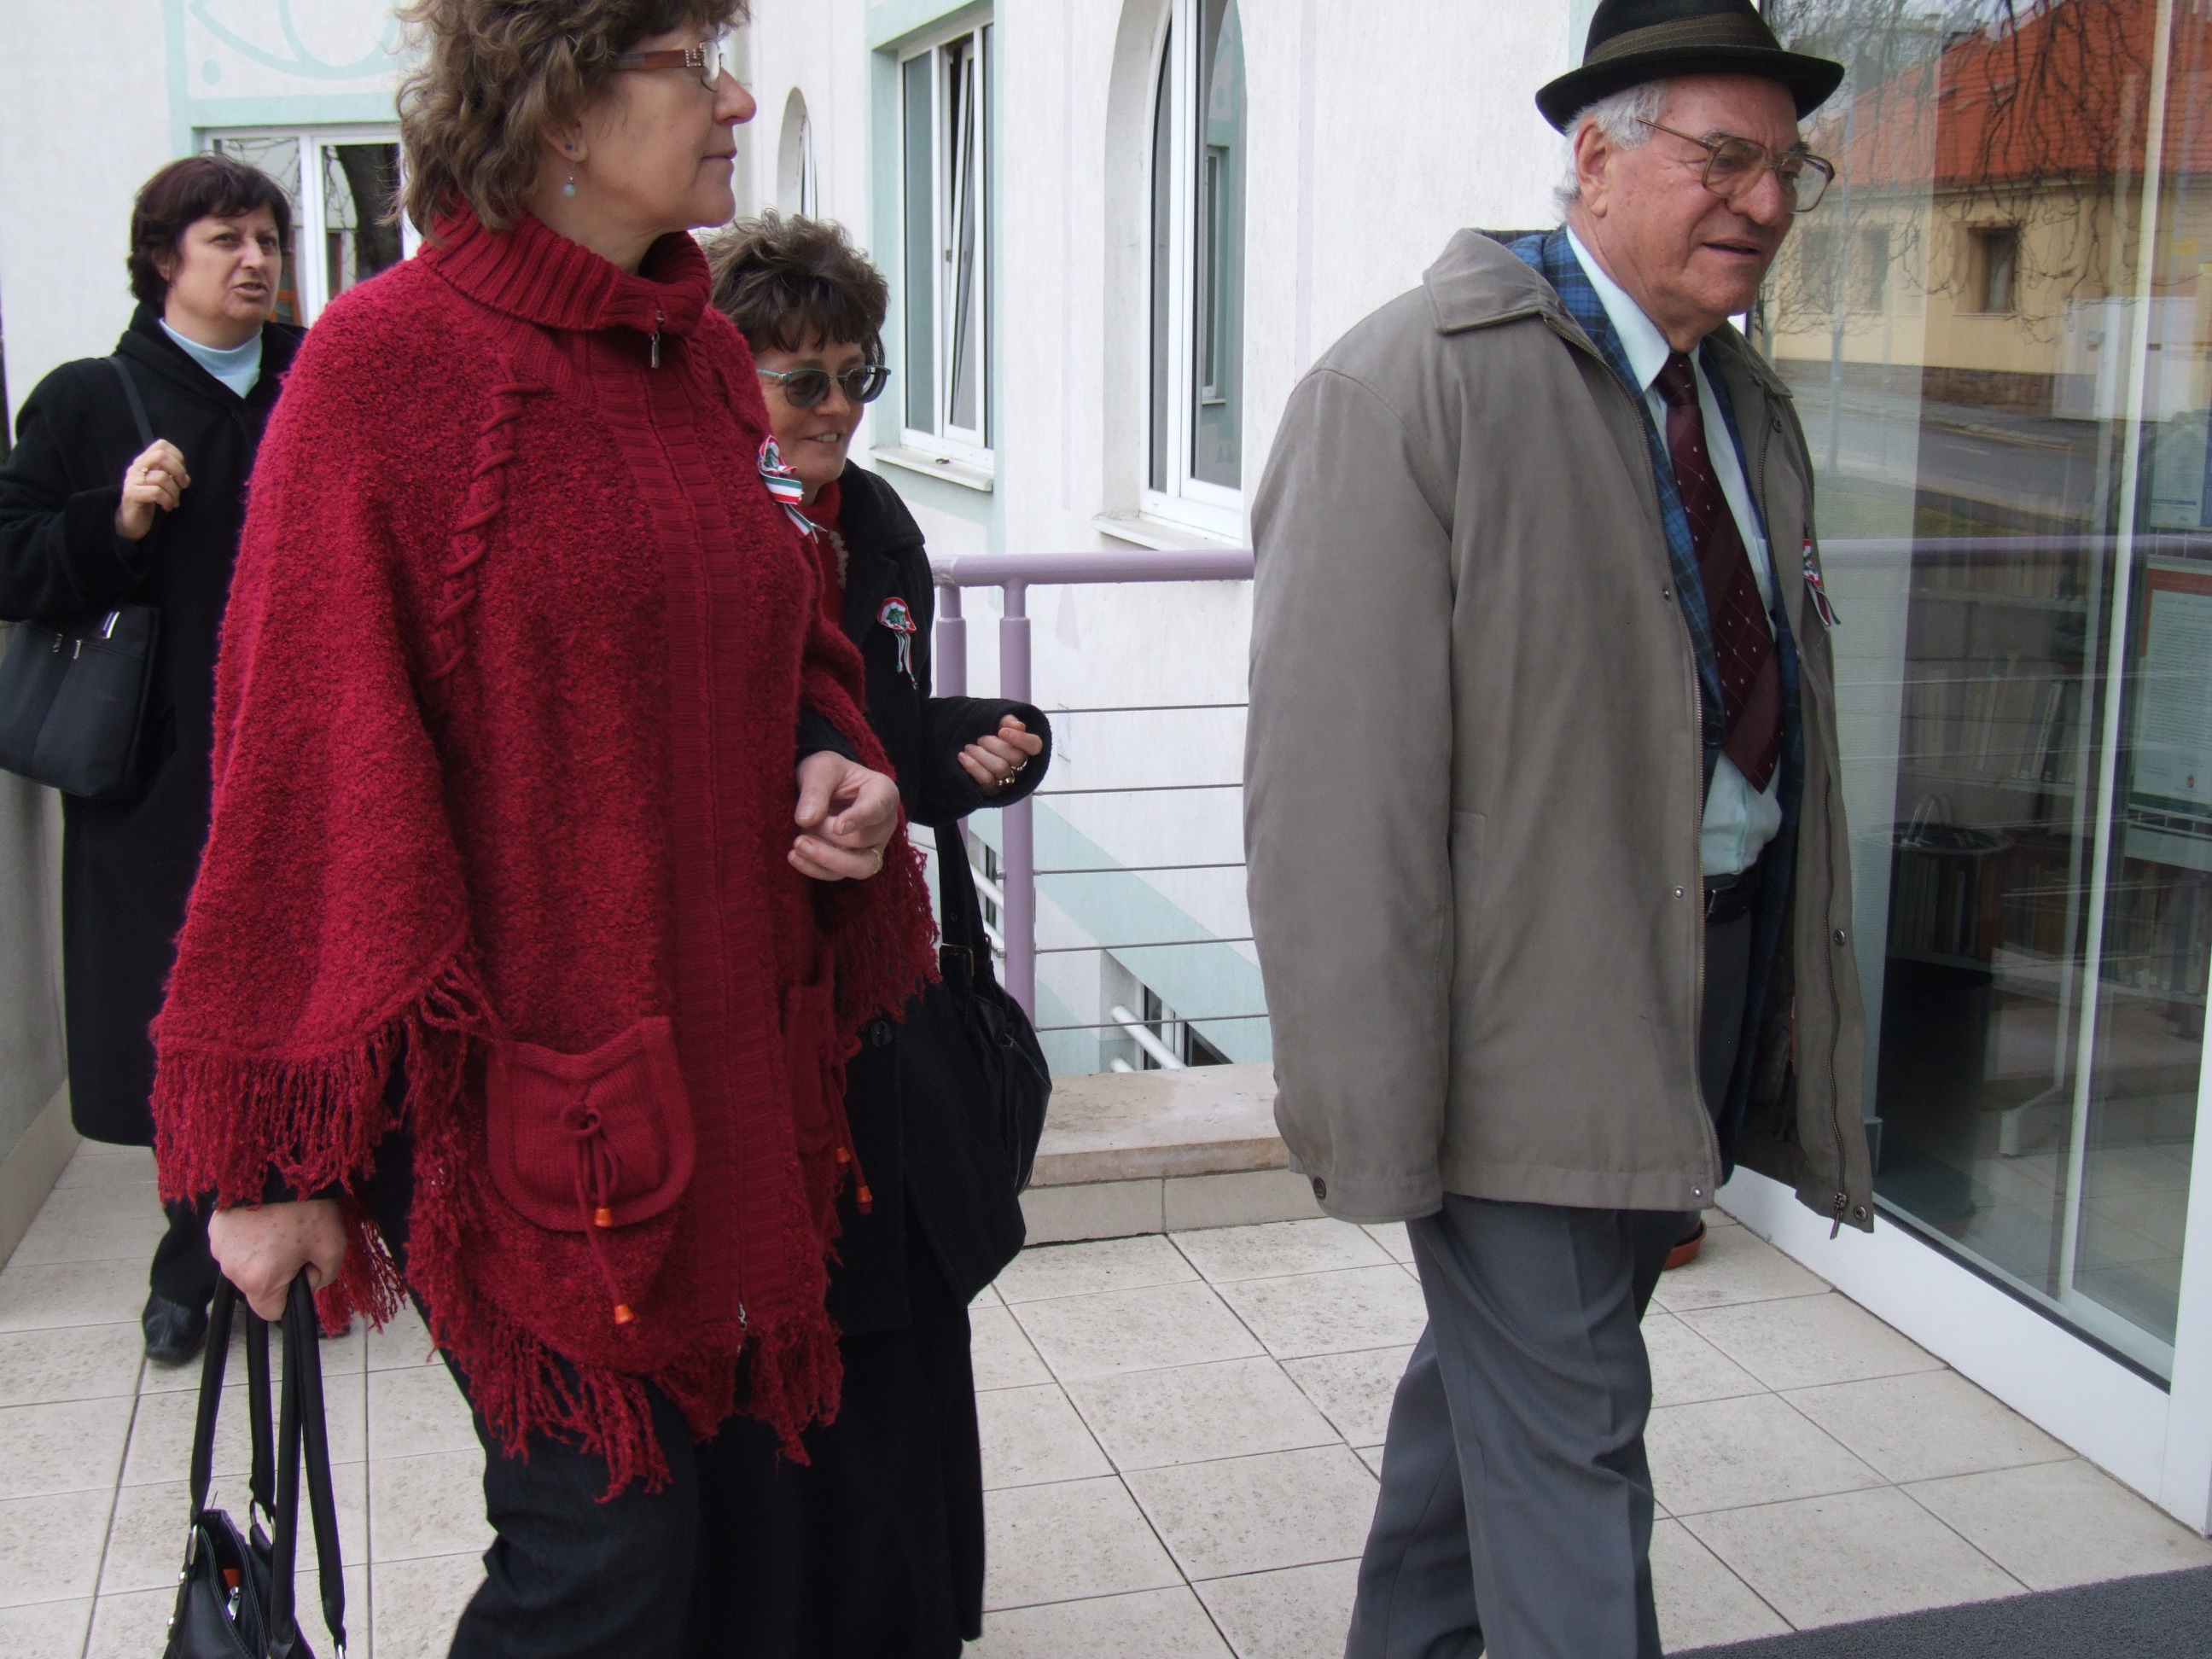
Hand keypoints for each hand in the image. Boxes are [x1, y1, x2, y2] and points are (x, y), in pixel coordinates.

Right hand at [114, 440, 190, 541]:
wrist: (131, 521)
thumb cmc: (150, 501)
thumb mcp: (162, 484)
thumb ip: (171, 475)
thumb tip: (185, 478)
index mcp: (145, 461)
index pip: (161, 445)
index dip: (177, 456)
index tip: (182, 473)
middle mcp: (136, 467)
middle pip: (160, 456)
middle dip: (178, 471)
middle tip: (183, 486)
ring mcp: (132, 480)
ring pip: (162, 477)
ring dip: (175, 492)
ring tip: (174, 502)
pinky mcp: (132, 494)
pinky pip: (156, 492)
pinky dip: (167, 500)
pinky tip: (167, 507)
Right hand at [208, 1199, 346, 1320]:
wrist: (278, 1165)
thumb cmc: (306, 1208)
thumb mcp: (333, 1247)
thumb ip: (325, 1277)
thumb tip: (311, 1282)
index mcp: (260, 1282)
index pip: (271, 1312)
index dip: (292, 1298)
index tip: (303, 1272)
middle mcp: (231, 1270)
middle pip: (258, 1286)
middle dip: (278, 1271)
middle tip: (296, 1241)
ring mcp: (218, 1248)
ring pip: (244, 1264)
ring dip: (261, 1252)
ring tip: (280, 1224)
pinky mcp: (214, 1228)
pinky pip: (234, 1243)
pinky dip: (249, 1235)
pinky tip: (264, 1216)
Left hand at [792, 751, 900, 880]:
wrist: (824, 784)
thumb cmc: (828, 772)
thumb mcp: (820, 768)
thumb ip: (815, 791)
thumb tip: (806, 819)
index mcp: (883, 792)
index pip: (877, 808)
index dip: (859, 819)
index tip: (838, 827)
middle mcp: (884, 823)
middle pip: (865, 840)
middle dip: (830, 836)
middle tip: (803, 824)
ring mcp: (872, 845)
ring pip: (860, 866)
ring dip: (827, 860)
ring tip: (798, 845)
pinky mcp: (854, 861)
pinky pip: (840, 874)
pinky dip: (816, 869)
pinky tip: (795, 857)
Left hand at [960, 716, 1043, 795]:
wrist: (971, 750)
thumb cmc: (990, 737)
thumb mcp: (999, 724)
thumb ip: (1010, 721)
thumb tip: (1017, 726)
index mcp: (1026, 748)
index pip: (1034, 745)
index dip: (1020, 739)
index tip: (1002, 731)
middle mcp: (1021, 766)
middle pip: (1016, 757)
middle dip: (994, 745)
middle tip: (981, 739)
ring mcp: (1007, 780)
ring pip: (1000, 768)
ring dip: (981, 755)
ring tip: (969, 747)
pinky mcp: (993, 789)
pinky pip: (986, 779)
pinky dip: (972, 766)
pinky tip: (963, 757)